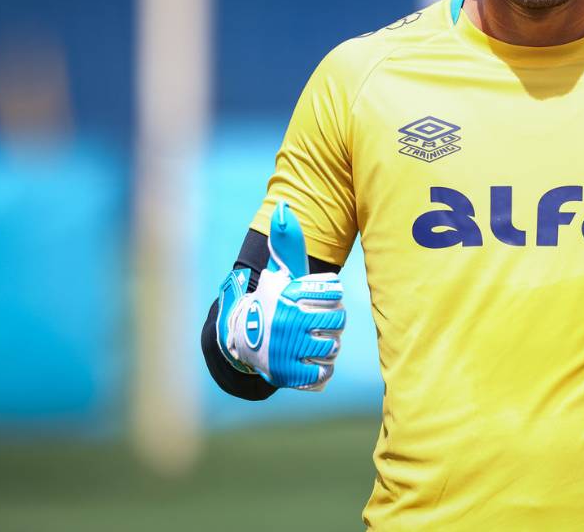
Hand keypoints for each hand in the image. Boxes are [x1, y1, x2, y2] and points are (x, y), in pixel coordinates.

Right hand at [216, 201, 344, 389]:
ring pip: (333, 347)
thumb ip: (286, 242)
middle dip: (332, 321)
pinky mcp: (288, 375)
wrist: (245, 340)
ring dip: (328, 344)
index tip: (319, 296)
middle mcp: (287, 322)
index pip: (335, 292)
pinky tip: (309, 359)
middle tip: (318, 321)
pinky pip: (323, 373)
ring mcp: (287, 350)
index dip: (331, 295)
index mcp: (288, 294)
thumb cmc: (274, 300)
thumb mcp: (280, 272)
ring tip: (314, 339)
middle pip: (339, 321)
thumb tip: (282, 207)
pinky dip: (320, 368)